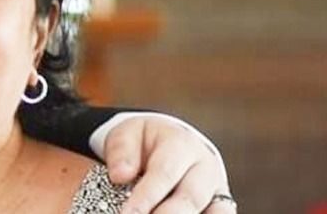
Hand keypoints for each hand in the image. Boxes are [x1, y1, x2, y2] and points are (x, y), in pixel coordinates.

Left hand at [104, 116, 235, 213]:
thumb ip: (121, 150)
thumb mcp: (128, 134)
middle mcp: (205, 168)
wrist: (171, 142)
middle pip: (190, 198)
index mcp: (181, 144)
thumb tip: (120, 175)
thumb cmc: (143, 142)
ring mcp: (217, 191)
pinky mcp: (221, 207)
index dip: (146, 197)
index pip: (164, 173)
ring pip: (214, 213)